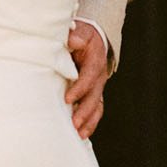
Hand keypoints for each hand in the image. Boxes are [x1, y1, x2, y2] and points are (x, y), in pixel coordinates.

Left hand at [66, 22, 108, 138]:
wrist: (93, 39)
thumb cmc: (81, 36)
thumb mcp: (79, 32)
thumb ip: (74, 36)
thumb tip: (69, 39)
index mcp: (95, 61)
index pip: (88, 78)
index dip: (80, 89)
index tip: (68, 98)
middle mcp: (98, 77)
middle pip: (94, 97)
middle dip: (85, 111)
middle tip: (74, 123)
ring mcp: (97, 87)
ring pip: (97, 107)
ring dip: (88, 121)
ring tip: (79, 134)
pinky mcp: (93, 94)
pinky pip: (95, 111)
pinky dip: (90, 123)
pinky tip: (82, 135)